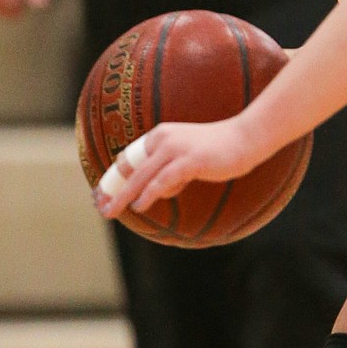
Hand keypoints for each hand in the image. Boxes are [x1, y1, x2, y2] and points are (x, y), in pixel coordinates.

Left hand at [95, 117, 258, 218]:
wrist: (245, 138)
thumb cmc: (218, 150)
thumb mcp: (186, 156)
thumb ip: (168, 168)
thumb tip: (152, 190)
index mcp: (159, 136)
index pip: (128, 159)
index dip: (113, 179)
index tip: (101, 195)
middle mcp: (162, 139)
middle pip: (129, 168)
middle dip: (112, 190)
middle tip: (100, 207)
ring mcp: (176, 149)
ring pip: (142, 176)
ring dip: (124, 195)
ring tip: (112, 210)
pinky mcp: (189, 160)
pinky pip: (162, 180)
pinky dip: (149, 193)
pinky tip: (140, 205)